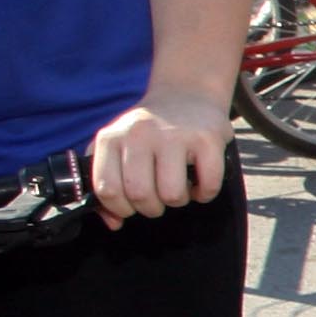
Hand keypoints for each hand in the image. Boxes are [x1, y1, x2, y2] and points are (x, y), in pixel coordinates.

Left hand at [86, 93, 231, 223]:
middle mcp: (140, 133)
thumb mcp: (118, 148)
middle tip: (158, 197)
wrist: (186, 94)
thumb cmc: (148, 131)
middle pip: (140, 195)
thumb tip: (113, 222)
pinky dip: (204, 194)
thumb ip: (107, 184)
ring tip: (179, 186)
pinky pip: (207, 187)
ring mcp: (175, 135)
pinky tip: (199, 182)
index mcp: (112, 138)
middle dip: (151, 208)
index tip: (131, 204)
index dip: (120, 208)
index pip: (107, 189)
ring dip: (178, 201)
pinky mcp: (207, 139)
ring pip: (172, 195)